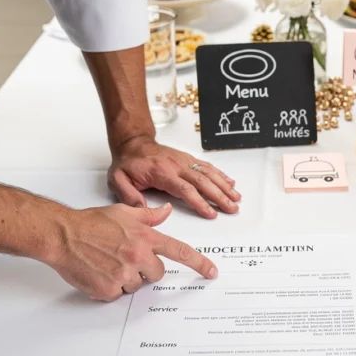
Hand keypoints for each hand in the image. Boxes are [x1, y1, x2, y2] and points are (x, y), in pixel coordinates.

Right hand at [47, 202, 217, 300]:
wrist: (62, 235)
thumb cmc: (89, 223)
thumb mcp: (123, 213)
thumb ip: (148, 216)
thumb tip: (166, 211)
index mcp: (145, 237)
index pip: (180, 252)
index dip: (199, 264)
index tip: (211, 272)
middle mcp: (138, 256)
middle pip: (157, 274)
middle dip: (145, 269)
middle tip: (126, 258)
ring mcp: (123, 274)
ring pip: (136, 285)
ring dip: (126, 278)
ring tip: (108, 262)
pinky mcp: (108, 289)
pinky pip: (117, 294)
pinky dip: (110, 287)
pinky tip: (99, 272)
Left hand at [109, 135, 239, 218]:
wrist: (132, 143)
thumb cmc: (127, 163)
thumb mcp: (118, 180)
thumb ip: (128, 195)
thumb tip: (141, 209)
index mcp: (162, 173)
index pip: (185, 189)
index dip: (199, 201)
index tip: (211, 213)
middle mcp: (177, 166)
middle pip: (203, 182)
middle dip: (220, 196)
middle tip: (232, 208)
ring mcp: (184, 161)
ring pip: (208, 173)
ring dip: (224, 185)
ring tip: (236, 198)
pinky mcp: (188, 159)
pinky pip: (207, 166)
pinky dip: (220, 174)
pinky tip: (230, 182)